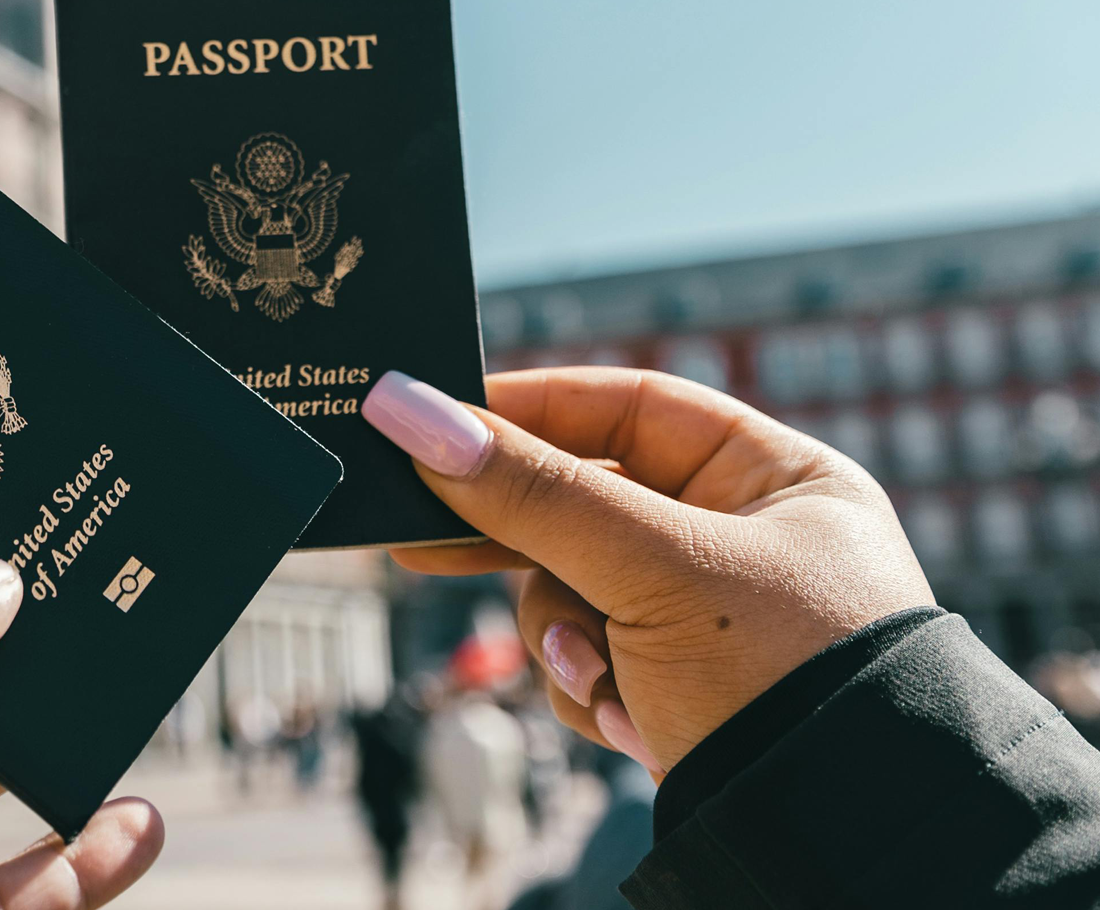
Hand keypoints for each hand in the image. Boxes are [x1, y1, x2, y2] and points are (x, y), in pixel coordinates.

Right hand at [362, 367, 935, 772]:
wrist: (838, 840)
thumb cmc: (784, 676)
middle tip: (421, 541)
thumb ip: (531, 492)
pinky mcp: (678, 687)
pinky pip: (588, 659)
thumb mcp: (653, 569)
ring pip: (571, 590)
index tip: (437, 420)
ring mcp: (707, 619)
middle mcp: (743, 538)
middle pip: (586, 505)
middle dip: (524, 546)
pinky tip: (629, 722)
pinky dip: (591, 689)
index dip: (532, 410)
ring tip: (599, 679)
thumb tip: (410, 410)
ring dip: (566, 638)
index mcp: (776, 478)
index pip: (630, 408)